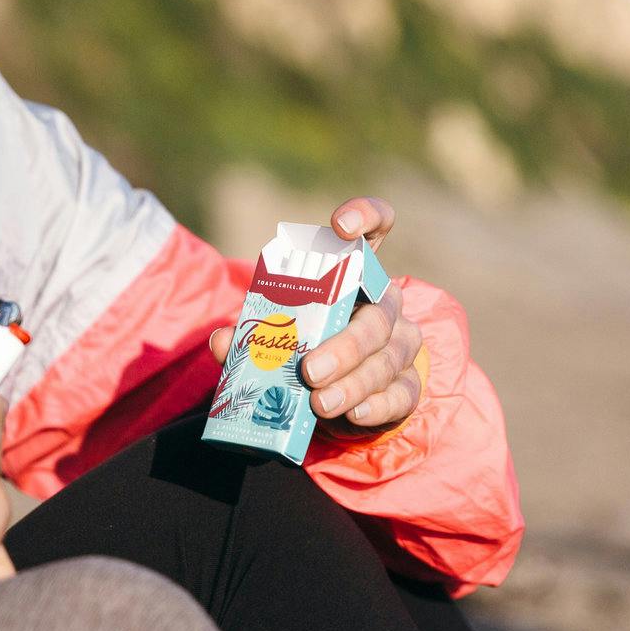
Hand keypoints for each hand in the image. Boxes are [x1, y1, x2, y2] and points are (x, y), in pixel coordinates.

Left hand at [206, 195, 423, 432]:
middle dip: (345, 346)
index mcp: (356, 276)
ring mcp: (402, 344)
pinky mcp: (407, 384)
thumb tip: (222, 341)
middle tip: (310, 370)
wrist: (335, 394)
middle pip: (378, 317)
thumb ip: (250, 334)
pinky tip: (353, 414)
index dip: (367, 216)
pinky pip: (401, 393)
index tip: (341, 226)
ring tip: (321, 403)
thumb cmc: (304, 348)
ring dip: (354, 383)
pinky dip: (377, 406)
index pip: (376, 229)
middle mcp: (386, 304)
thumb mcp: (277, 336)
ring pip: (387, 360)